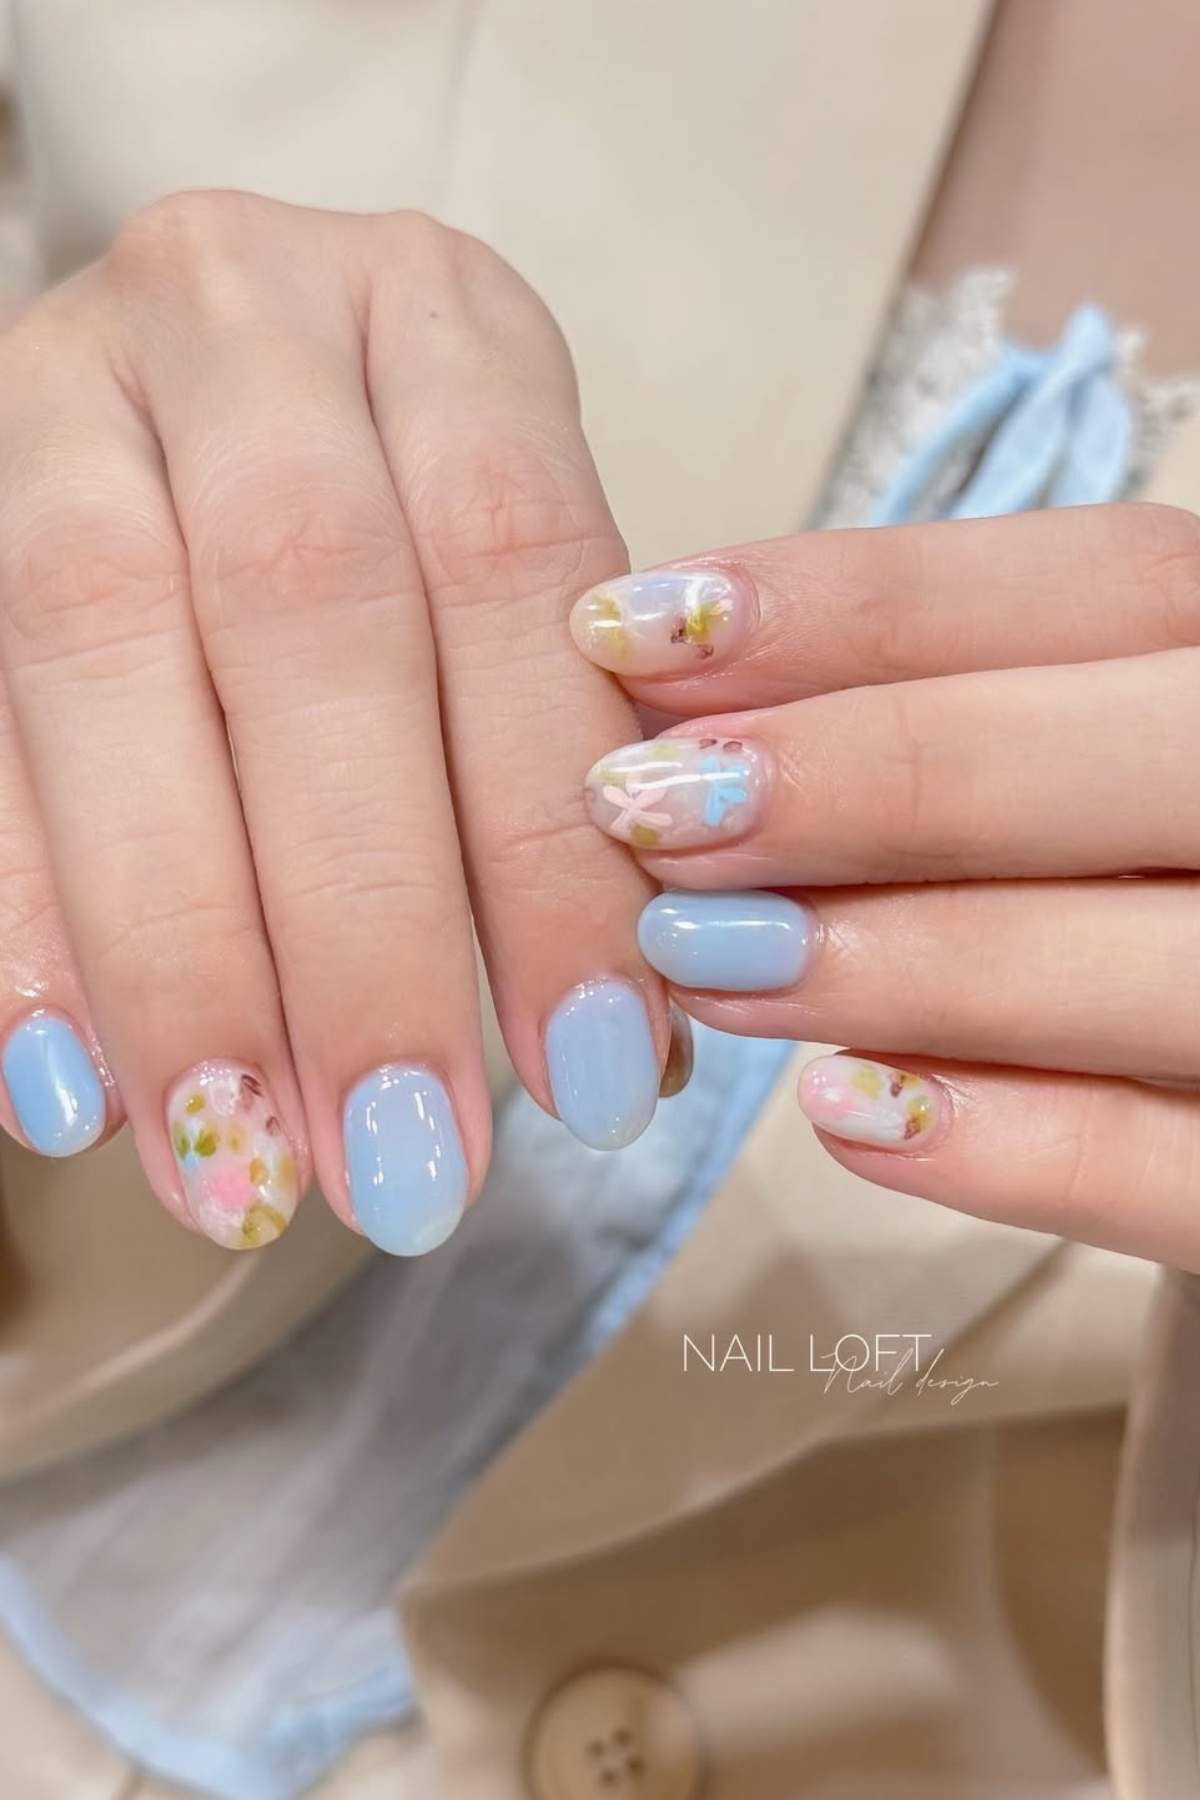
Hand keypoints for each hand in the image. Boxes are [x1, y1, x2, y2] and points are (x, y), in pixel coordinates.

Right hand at [0, 192, 668, 1252]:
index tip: (595, 1085)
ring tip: (239, 1172)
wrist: (198, 395)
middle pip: (310, 612)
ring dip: (178, 946)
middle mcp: (248, 318)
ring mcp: (67, 389)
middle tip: (412, 1168)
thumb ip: (562, 776)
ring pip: (106, 647)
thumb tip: (639, 1068)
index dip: (551, 842)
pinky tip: (68, 1091)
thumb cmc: (399, 525)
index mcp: (442, 323)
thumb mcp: (504, 601)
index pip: (518, 573)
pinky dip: (24, 914)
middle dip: (365, 924)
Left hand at [570, 504, 1199, 1268]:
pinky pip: (1187, 1176)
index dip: (872, 600)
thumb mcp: (1072, 773)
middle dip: (878, 774)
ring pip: (1165, 968)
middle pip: (1152, 754)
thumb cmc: (1126, 891)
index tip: (635, 627)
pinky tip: (840, 1114)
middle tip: (647, 803)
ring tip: (699, 958)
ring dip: (909, 962)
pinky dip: (1012, 1150)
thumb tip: (672, 695)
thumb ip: (932, 716)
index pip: (1122, 582)